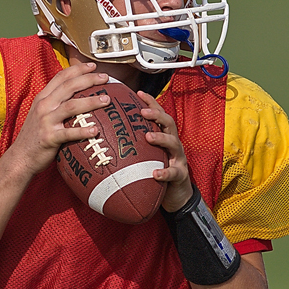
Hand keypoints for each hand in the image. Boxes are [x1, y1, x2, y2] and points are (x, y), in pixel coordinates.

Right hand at [8, 63, 110, 175]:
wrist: (21, 157)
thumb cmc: (35, 137)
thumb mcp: (41, 114)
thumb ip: (55, 104)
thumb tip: (76, 97)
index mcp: (43, 98)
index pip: (61, 77)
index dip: (78, 69)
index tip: (93, 66)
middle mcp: (44, 106)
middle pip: (69, 87)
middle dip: (89, 79)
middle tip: (105, 78)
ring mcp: (46, 121)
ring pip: (71, 106)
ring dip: (91, 101)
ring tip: (107, 100)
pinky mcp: (49, 138)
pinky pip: (69, 133)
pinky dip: (83, 131)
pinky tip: (95, 131)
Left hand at [137, 90, 192, 212]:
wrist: (176, 195)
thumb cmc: (157, 171)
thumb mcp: (146, 156)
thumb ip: (134, 146)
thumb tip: (107, 138)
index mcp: (164, 137)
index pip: (159, 115)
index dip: (151, 103)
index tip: (138, 92)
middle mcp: (173, 144)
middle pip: (169, 123)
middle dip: (157, 115)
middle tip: (142, 112)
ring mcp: (178, 158)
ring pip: (174, 143)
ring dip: (161, 138)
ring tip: (148, 136)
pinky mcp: (180, 175)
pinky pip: (173, 173)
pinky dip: (165, 173)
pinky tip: (155, 174)